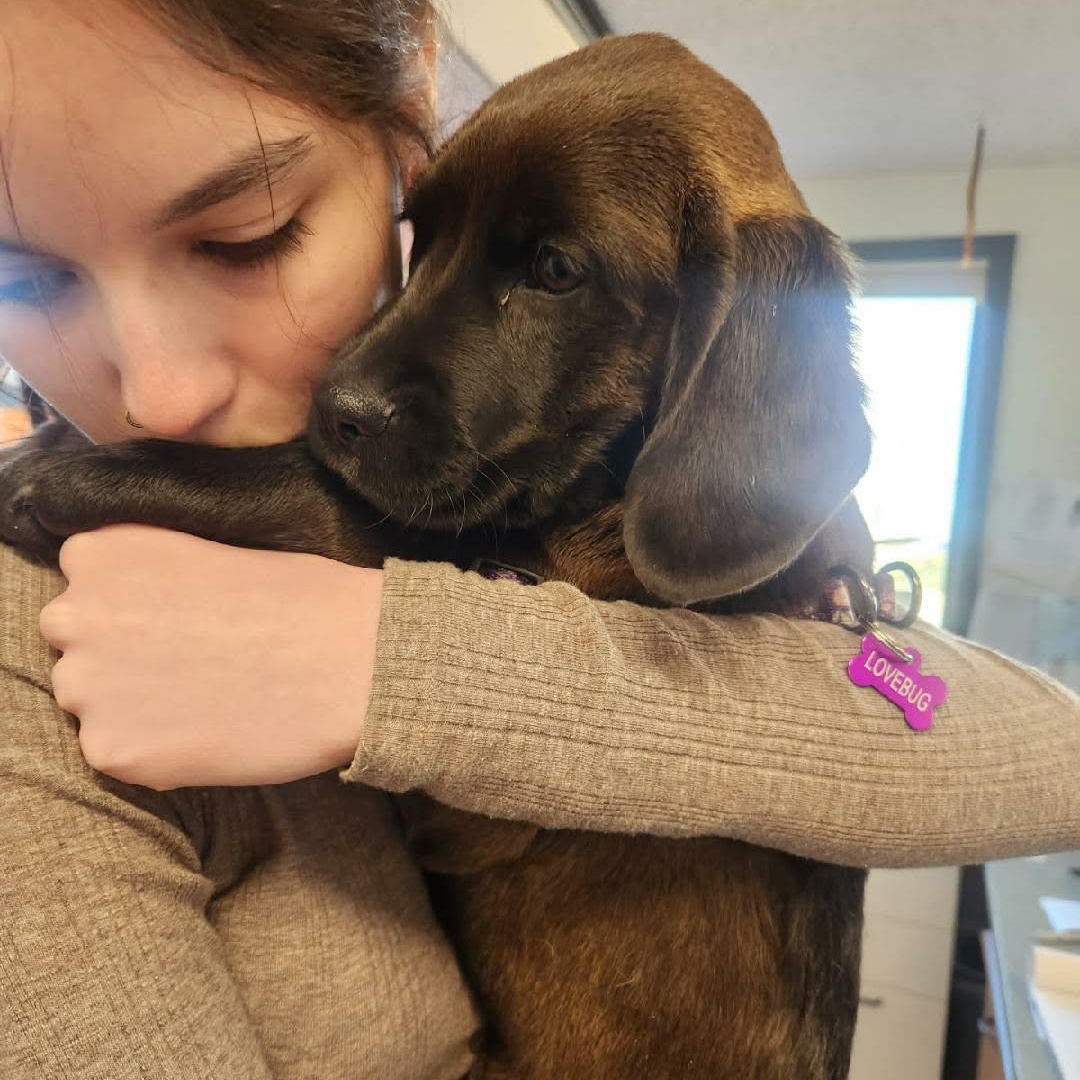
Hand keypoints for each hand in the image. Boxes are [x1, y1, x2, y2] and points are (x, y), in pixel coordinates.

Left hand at [38, 524, 383, 789]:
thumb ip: (152, 578)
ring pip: (90, 701)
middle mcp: (75, 615)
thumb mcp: (213, 552)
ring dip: (133, 704)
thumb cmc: (303, 599)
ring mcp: (88, 687)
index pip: (83, 584)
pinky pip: (114, 753)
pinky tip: (208, 731)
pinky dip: (154, 751)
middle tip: (191, 662)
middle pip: (75, 644)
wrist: (353, 662)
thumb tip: (135, 612)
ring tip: (206, 698)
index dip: (130, 604)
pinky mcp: (113, 750)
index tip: (174, 616)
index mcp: (102, 554)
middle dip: (121, 654)